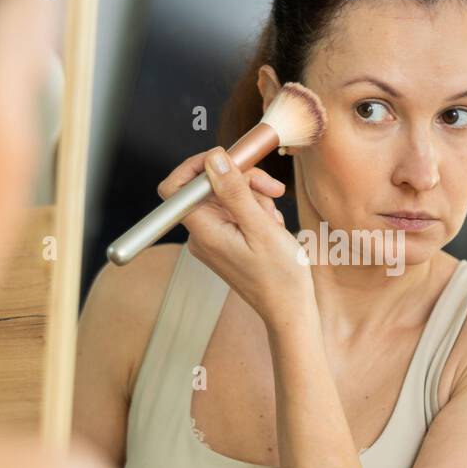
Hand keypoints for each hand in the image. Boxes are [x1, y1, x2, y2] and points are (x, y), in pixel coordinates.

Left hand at [156, 147, 312, 326]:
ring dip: (255, 198)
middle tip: (273, 189)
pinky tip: (272, 227)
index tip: (228, 160)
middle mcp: (202, 233)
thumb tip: (214, 159)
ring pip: (227, 196)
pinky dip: (256, 211)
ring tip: (274, 220)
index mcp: (204, 231)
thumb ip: (234, 191)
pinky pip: (235, 211)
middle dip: (242, 181)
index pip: (176, 187)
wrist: (289, 308)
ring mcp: (213, 237)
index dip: (197, 166)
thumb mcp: (261, 227)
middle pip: (209, 187)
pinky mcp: (225, 240)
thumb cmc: (279, 276)